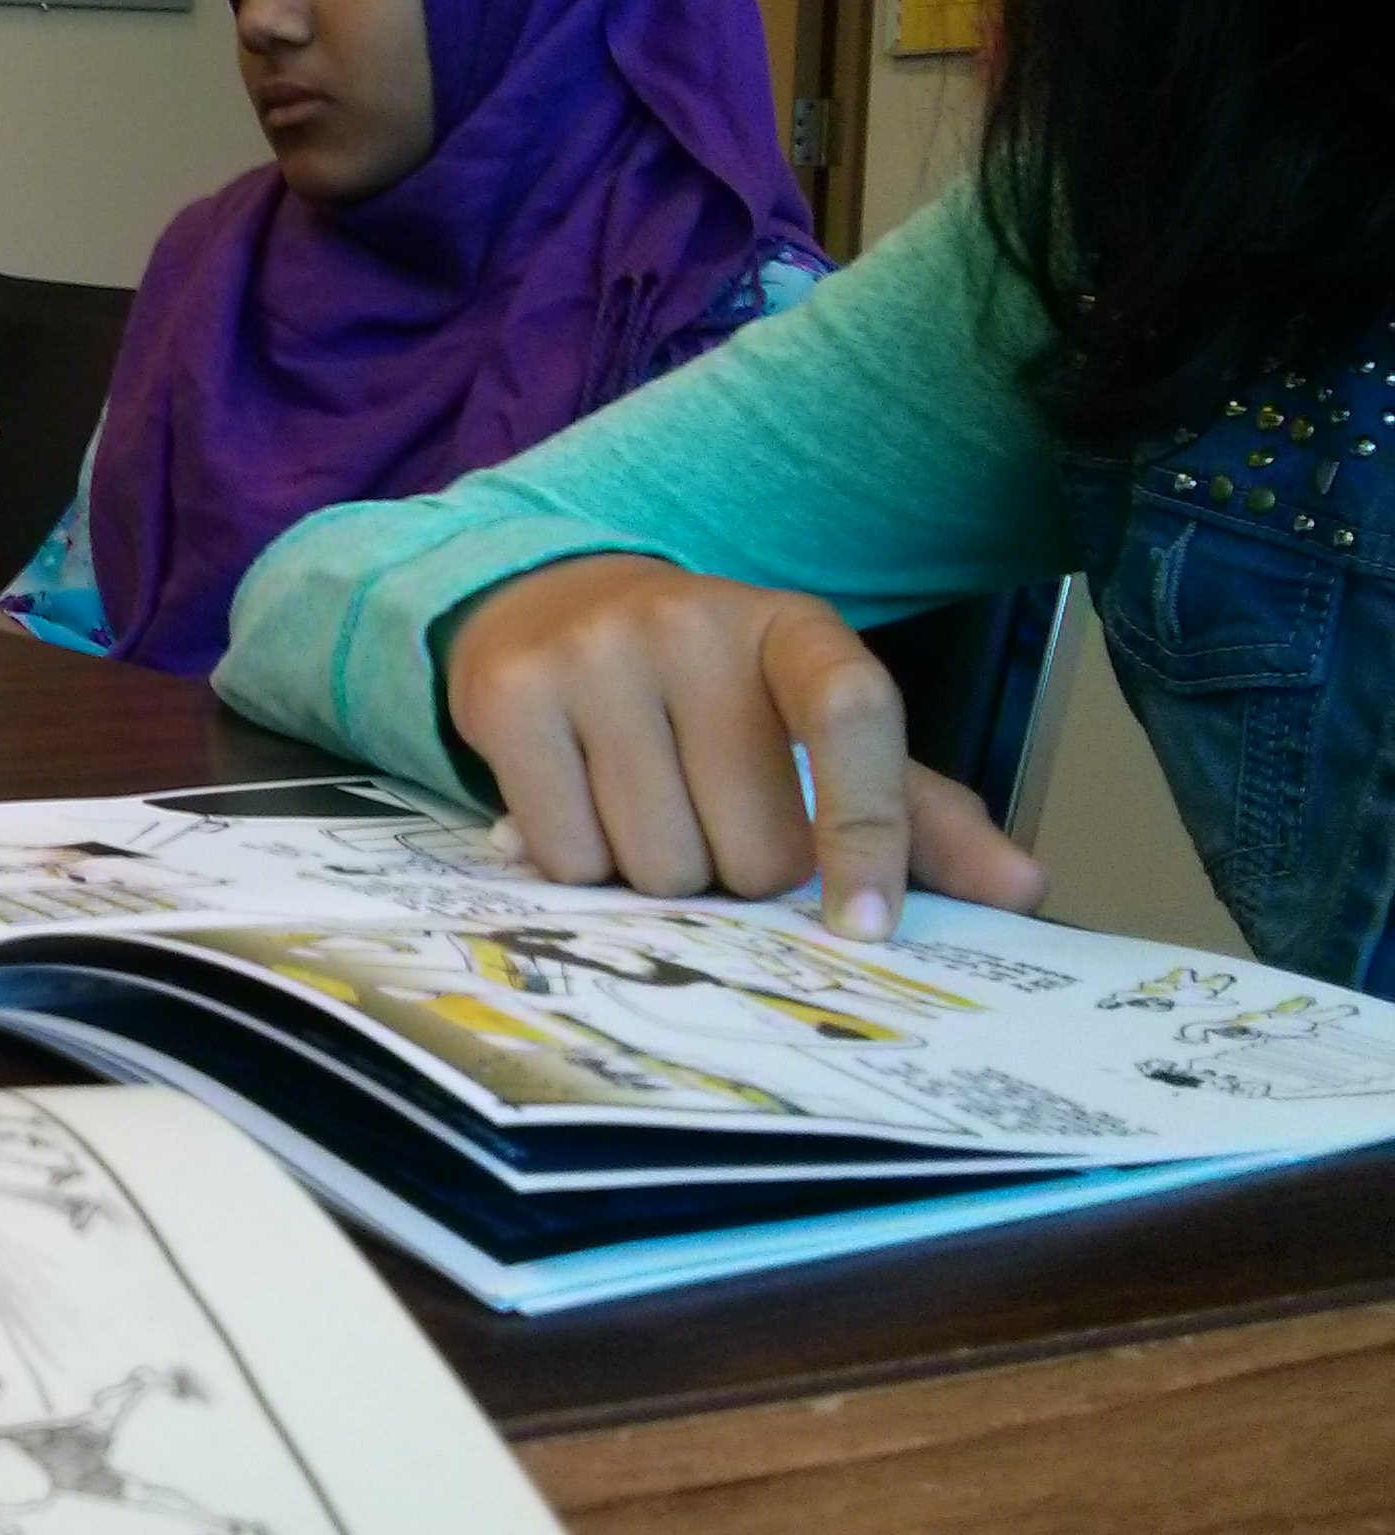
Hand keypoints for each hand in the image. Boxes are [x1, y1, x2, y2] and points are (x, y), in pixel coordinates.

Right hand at [443, 555, 1047, 939]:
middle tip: (710, 819)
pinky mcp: (511, 693)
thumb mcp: (809, 729)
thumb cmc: (707, 695)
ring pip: (656, 864)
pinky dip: (580, 868)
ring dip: (659, 876)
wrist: (550, 607)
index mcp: (794, 626)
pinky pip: (566, 856)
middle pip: (748, 844)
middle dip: (737, 872)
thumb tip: (1022, 893)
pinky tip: (582, 808)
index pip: (852, 716)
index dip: (867, 830)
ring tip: (643, 810)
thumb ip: (915, 811)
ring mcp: (595, 651)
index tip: (865, 927)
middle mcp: (693, 621)